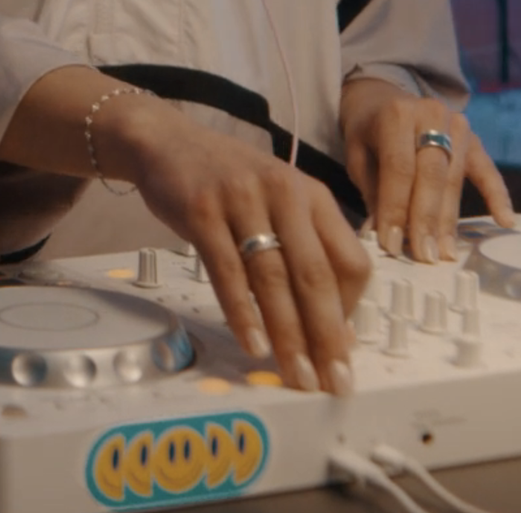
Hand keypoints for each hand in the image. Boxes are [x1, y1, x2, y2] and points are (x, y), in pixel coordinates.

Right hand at [111, 95, 370, 394]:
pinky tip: (252, 343)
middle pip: (316, 275)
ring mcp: (242, 200)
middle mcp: (284, 193)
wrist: (168, 143)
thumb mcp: (279, 204)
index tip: (344, 348)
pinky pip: (227, 272)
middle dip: (326, 335)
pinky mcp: (202, 211)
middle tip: (332, 379)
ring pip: (273, 279)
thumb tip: (334, 323)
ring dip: (287, 334)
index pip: (352, 261)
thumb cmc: (228, 182)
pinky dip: (241, 313)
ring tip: (295, 372)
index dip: (352, 311)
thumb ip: (307, 253)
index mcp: (314, 195)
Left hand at [339, 78, 515, 263]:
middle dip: (426, 219)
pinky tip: (505, 221)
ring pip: (454, 178)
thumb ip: (373, 193)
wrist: (383, 97)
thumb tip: (384, 238)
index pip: (399, 169)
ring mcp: (457, 125)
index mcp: (395, 116)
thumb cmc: (368, 132)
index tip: (393, 244)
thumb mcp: (358, 157)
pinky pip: (487, 169)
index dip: (396, 209)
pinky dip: (497, 195)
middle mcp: (431, 115)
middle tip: (424, 255)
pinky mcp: (474, 139)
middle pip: (431, 175)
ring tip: (445, 252)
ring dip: (449, 219)